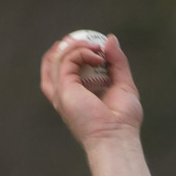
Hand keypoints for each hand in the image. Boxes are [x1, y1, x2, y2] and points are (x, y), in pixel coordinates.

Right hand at [40, 32, 142, 148]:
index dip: (70, 54)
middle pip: (51, 63)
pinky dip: (80, 51)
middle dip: (66, 47)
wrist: (118, 137)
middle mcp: (64, 96)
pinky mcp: (64, 90)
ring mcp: (61, 93)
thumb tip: (110, 38)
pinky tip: (97, 56)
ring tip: (97, 48)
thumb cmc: (123, 121)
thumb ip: (117, 62)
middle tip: (88, 41)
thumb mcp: (124, 85)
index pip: (62, 71)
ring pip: (56, 58)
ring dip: (76, 46)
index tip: (92, 45)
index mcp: (76, 97)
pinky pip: (66, 60)